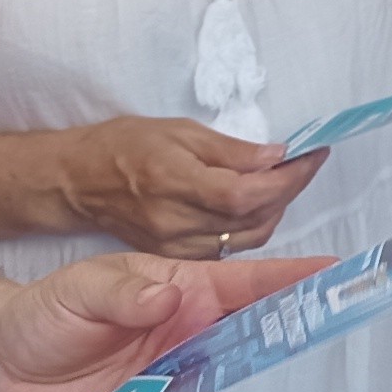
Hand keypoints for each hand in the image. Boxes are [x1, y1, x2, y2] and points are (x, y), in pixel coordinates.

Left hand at [0, 247, 322, 391]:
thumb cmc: (45, 314)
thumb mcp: (81, 287)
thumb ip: (125, 292)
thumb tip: (168, 295)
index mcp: (182, 292)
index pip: (251, 285)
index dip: (296, 279)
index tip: (337, 273)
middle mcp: (184, 341)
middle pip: (246, 347)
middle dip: (257, 352)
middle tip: (241, 354)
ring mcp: (166, 387)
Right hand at [58, 114, 324, 255]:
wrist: (79, 183)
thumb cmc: (124, 146)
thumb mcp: (178, 131)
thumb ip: (230, 150)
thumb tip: (277, 156)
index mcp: (175, 182)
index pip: (246, 192)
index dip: (287, 178)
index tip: (312, 156)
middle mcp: (177, 223)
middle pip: (254, 219)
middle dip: (288, 191)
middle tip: (302, 163)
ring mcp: (176, 247)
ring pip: (248, 239)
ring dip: (275, 210)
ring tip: (283, 180)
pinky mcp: (176, 259)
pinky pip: (229, 248)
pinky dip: (252, 226)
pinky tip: (257, 203)